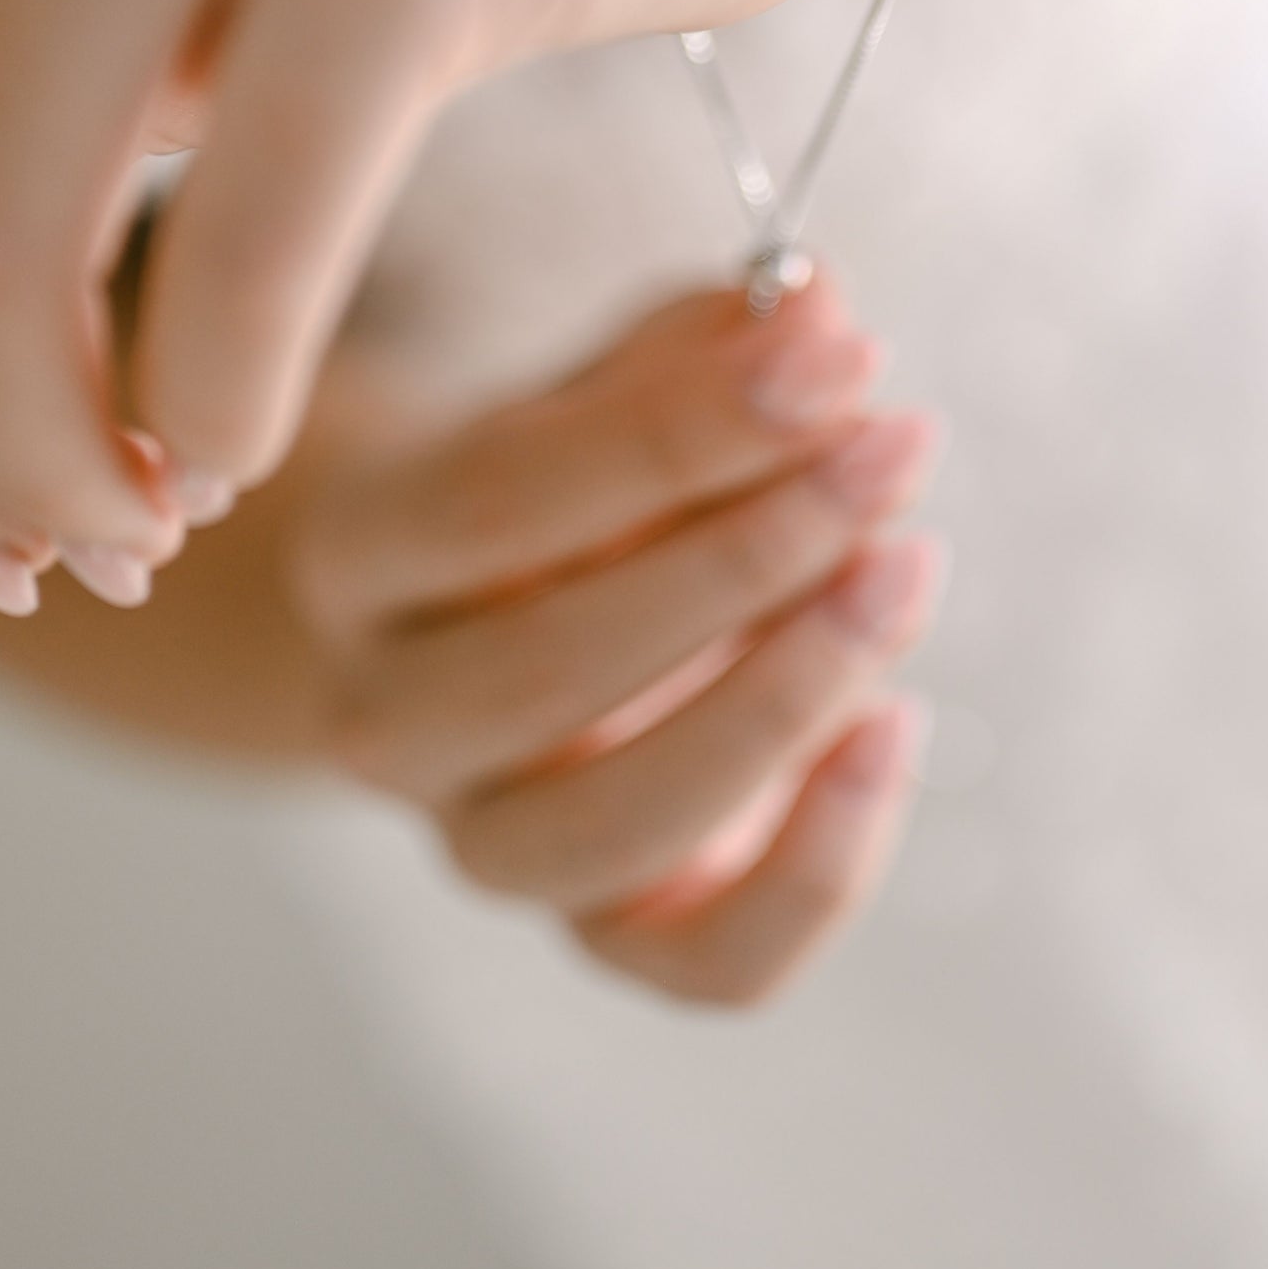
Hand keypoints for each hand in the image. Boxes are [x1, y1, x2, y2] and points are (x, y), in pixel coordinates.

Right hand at [290, 277, 942, 1005]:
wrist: (520, 615)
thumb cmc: (580, 474)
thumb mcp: (616, 377)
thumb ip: (707, 341)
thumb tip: (819, 303)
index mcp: (364, 548)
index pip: (501, 499)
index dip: (681, 430)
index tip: (837, 357)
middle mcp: (389, 719)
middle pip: (547, 671)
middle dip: (749, 554)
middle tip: (894, 450)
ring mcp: (488, 845)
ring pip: (612, 828)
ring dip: (784, 698)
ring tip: (903, 568)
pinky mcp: (608, 938)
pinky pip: (710, 965)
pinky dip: (820, 866)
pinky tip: (896, 724)